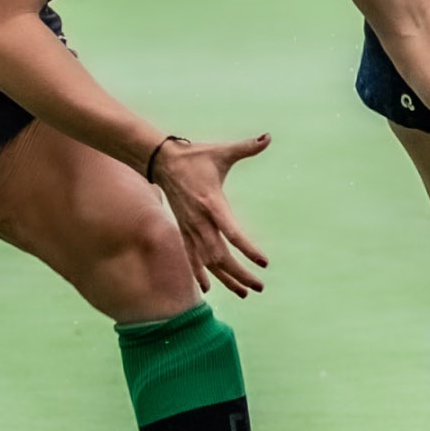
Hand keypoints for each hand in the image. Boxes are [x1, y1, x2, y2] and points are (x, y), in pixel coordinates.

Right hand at [148, 133, 271, 296]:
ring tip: (244, 293)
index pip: (233, 233)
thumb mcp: (222, 151)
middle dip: (240, 274)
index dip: (248, 250)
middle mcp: (200, 221)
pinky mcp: (183, 230)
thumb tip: (267, 137)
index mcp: (212, 203)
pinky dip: (199, 274)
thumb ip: (247, 147)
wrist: (161, 161)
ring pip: (207, 262)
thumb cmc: (195, 156)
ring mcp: (190, 228)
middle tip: (259, 286)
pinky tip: (208, 289)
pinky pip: (191, 257)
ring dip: (225, 279)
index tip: (264, 263)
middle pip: (221, 256)